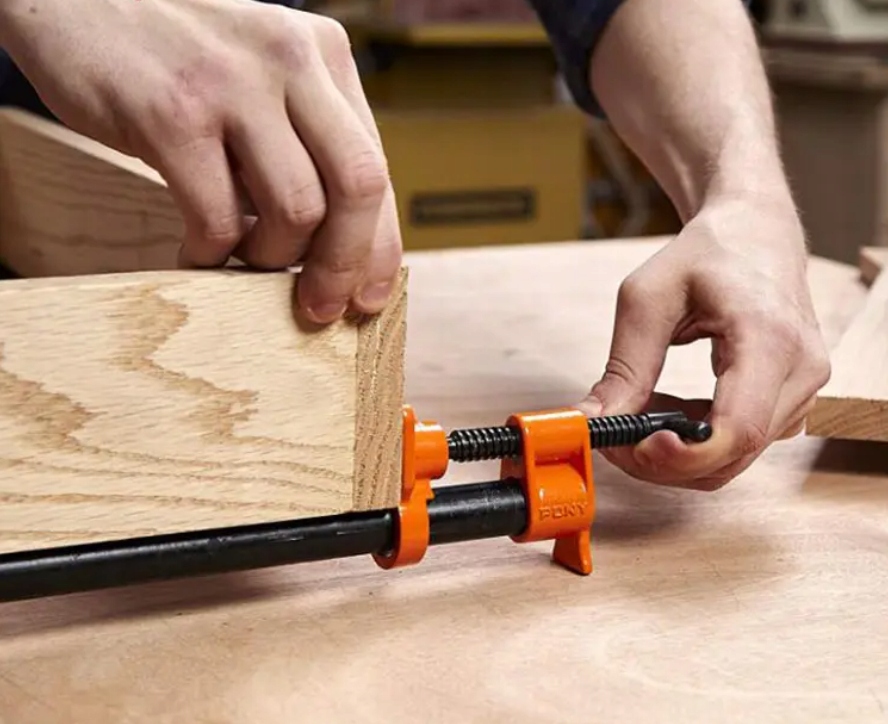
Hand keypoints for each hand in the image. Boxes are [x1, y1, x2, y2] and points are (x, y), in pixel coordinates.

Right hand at [0, 0, 399, 321]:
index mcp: (324, 55)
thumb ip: (302, 138)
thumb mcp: (261, 74)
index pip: (377, 167)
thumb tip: (335, 242)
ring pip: (296, 209)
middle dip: (345, 264)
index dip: (377, 245)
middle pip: (358, 187)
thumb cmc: (176, 53)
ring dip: (272, 258)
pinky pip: (218, 218)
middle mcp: (291, 61)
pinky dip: (211, 253)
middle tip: (319, 307)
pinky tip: (196, 252)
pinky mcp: (171, 114)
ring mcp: (233, 84)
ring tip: (242, 259)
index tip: (367, 295)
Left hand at [579, 195, 830, 489]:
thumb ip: (624, 367)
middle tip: (615, 438)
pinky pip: (740, 444)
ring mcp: (804, 388)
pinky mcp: (792, 399)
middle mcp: (801, 369)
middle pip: (733, 454)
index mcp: (769, 337)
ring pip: (735, 458)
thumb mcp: (646, 299)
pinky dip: (696, 440)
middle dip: (665, 461)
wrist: (755, 232)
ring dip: (677, 451)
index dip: (686, 455)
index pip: (739, 428)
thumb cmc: (707, 254)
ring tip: (640, 408)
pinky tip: (667, 409)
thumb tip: (596, 421)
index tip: (636, 447)